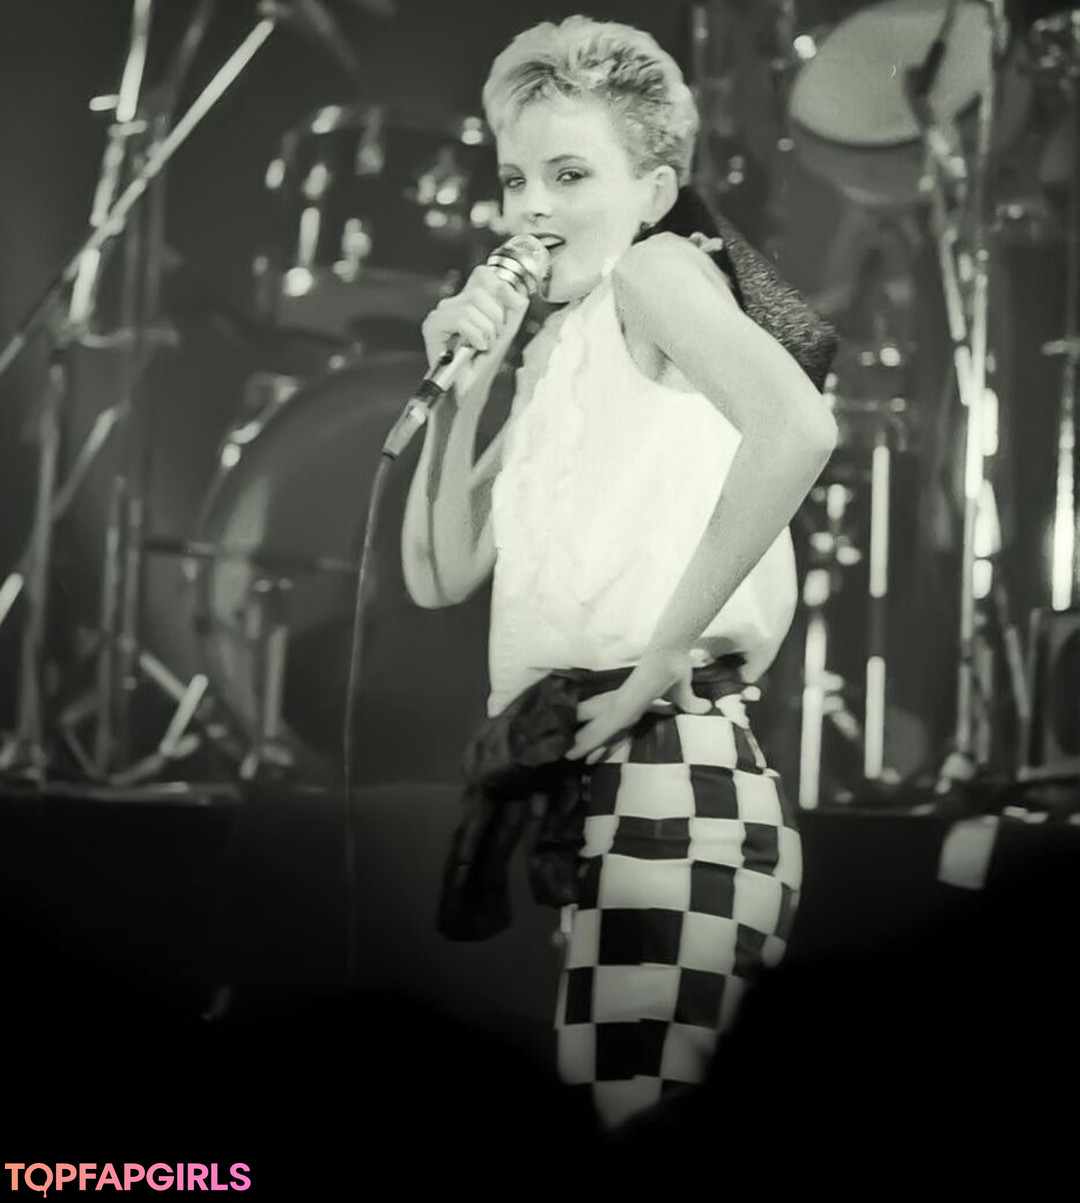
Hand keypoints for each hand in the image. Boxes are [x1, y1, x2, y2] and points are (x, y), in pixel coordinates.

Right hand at [421, 264, 529, 397]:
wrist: (471, 389)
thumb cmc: (486, 363)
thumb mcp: (508, 329)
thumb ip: (513, 304)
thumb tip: (506, 286)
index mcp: (469, 300)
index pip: (483, 275)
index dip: (498, 292)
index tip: (502, 319)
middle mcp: (453, 303)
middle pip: (480, 292)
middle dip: (495, 319)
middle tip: (492, 339)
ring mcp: (441, 313)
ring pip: (471, 305)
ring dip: (486, 330)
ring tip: (483, 346)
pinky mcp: (432, 325)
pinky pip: (460, 318)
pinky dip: (474, 335)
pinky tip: (474, 347)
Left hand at [566, 649, 712, 765]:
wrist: (673, 651)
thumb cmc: (675, 666)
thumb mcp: (683, 693)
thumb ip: (689, 703)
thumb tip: (705, 708)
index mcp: (634, 701)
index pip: (617, 724)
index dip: (606, 738)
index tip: (594, 753)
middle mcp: (624, 703)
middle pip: (603, 727)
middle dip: (589, 742)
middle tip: (571, 757)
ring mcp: (623, 702)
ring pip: (600, 727)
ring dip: (585, 741)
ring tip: (568, 755)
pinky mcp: (625, 703)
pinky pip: (607, 724)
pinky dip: (595, 736)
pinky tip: (581, 746)